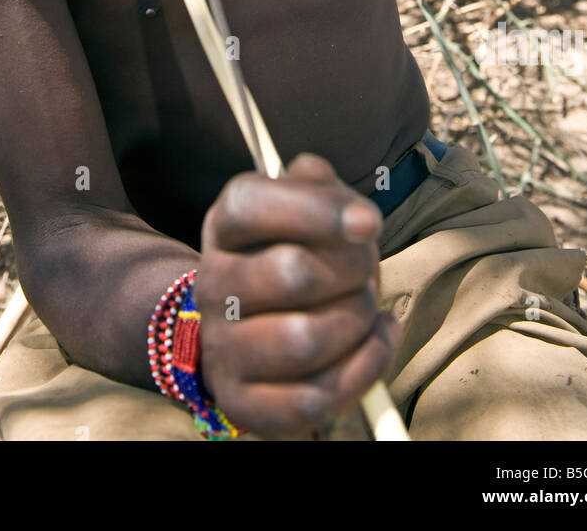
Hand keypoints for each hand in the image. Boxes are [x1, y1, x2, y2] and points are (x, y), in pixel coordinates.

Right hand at [194, 153, 398, 439]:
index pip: (251, 205)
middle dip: (352, 268)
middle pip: (292, 273)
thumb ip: (318, 183)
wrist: (250, 327)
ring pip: (304, 340)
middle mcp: (211, 285)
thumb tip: (333, 193)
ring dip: (357, 321)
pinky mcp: (241, 402)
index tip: (369, 222)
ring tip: (365, 307)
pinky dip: (364, 368)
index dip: (315, 210)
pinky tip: (375, 342)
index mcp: (225, 226)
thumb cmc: (296, 253)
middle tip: (366, 267)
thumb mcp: (305, 208)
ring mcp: (222, 348)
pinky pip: (312, 398)